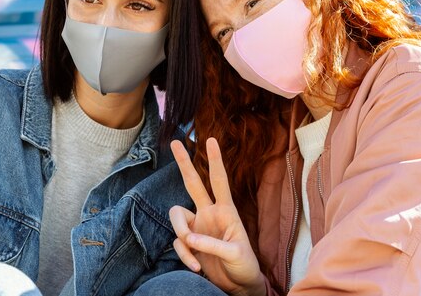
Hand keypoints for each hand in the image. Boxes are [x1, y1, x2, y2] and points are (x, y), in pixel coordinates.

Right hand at [169, 138, 265, 295]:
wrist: (239, 286)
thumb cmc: (244, 265)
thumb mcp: (235, 254)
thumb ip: (212, 244)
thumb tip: (188, 237)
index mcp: (225, 210)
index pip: (219, 181)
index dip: (214, 161)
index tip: (210, 140)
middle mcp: (208, 213)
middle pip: (193, 183)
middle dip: (184, 162)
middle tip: (176, 142)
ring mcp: (196, 226)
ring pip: (176, 215)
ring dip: (180, 233)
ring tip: (192, 250)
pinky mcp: (188, 242)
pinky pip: (178, 243)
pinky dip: (185, 256)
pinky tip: (197, 267)